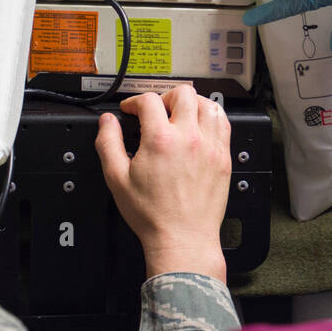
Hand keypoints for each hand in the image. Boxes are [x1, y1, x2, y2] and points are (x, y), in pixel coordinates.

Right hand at [94, 86, 231, 282]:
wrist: (182, 237)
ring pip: (207, 103)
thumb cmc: (152, 215)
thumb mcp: (117, 179)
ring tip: (180, 114)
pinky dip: (212, 116)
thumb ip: (108, 144)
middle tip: (156, 110)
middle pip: (182, 93)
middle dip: (164, 96)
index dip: (134, 101)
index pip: (149, 100)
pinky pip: (224, 123)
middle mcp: (189, 138)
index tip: (131, 110)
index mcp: (161, 140)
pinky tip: (201, 125)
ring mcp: (210, 146)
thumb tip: (107, 122)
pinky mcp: (223, 157)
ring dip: (191, 103)